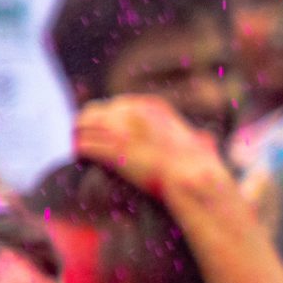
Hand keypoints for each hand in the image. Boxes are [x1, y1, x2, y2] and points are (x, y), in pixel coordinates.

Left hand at [75, 96, 233, 212]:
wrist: (193, 178)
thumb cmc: (200, 165)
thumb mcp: (199, 142)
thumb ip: (197, 138)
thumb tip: (205, 140)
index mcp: (151, 106)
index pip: (115, 104)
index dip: (104, 118)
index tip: (100, 131)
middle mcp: (134, 113)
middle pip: (94, 111)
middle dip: (86, 125)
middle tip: (83, 140)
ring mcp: (124, 131)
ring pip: (84, 127)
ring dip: (77, 138)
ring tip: (77, 150)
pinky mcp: (114, 150)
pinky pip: (84, 145)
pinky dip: (79, 151)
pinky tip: (79, 159)